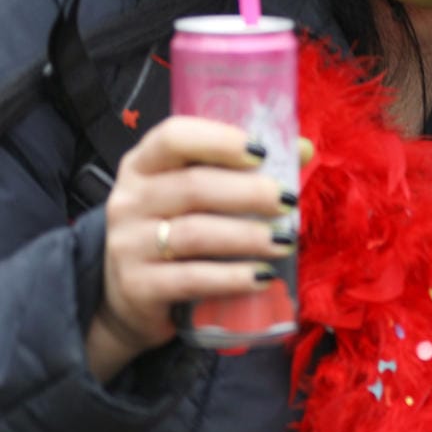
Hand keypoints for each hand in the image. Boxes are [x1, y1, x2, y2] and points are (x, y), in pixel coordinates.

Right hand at [92, 116, 292, 371]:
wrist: (134, 294)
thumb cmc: (180, 226)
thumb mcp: (202, 191)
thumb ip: (248, 167)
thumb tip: (304, 150)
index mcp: (145, 164)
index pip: (173, 137)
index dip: (219, 141)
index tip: (261, 153)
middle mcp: (129, 200)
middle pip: (193, 186)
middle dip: (250, 193)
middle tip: (288, 202)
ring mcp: (127, 244)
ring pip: (195, 233)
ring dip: (248, 236)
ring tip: (285, 241)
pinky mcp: (136, 287)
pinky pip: (191, 279)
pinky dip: (232, 278)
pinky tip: (262, 276)